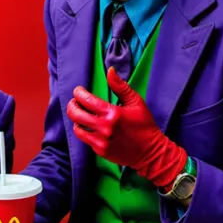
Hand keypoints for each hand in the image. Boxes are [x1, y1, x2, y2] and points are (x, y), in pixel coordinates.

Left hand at [66, 67, 186, 189]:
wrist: (150, 152)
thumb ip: (120, 86)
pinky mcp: (100, 151)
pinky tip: (89, 126)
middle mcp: (104, 127)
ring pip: (77, 127)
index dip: (78, 93)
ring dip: (76, 119)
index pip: (86, 99)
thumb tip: (110, 70)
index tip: (79, 91)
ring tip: (81, 114)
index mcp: (112, 113)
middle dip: (72, 105)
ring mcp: (101, 141)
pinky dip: (84, 131)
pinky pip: (84, 139)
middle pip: (75, 114)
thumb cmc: (144, 125)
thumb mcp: (136, 102)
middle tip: (75, 102)